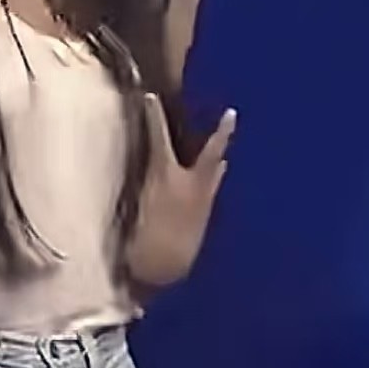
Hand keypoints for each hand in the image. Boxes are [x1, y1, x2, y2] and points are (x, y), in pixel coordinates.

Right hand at [126, 95, 235, 284]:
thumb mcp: (136, 202)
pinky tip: (217, 173)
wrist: (161, 270)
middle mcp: (191, 184)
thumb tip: (151, 162)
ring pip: (215, 171)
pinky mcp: (206, 216)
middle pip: (210, 152)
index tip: (151, 97)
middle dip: (221, 133)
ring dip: (218, 155)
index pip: (158, 137)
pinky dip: (213, 176)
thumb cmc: (138, 236)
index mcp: (165, 176)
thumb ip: (145, 179)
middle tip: (233, 114)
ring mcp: (203, 200)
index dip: (154, 116)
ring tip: (224, 141)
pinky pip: (212, 187)